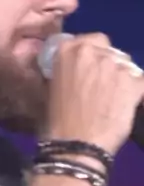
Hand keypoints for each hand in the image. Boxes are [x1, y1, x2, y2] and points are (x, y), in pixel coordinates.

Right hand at [44, 33, 143, 155]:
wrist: (77, 146)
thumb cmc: (56, 122)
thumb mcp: (50, 89)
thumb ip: (63, 71)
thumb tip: (71, 69)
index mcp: (68, 50)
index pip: (89, 39)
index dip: (91, 54)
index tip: (89, 68)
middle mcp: (94, 52)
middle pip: (110, 49)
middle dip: (107, 62)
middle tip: (102, 83)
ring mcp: (116, 66)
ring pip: (126, 65)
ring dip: (121, 77)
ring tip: (115, 97)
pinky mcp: (135, 83)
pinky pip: (141, 81)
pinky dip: (137, 90)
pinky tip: (128, 103)